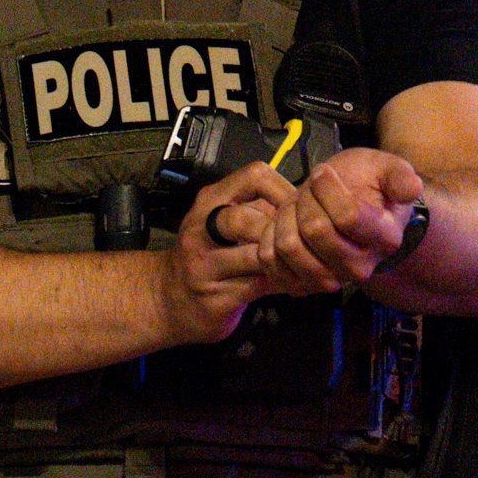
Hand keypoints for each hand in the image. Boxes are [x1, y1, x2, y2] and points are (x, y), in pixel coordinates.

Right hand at [162, 161, 293, 339]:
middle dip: (282, 231)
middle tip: (303, 242)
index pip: (253, 177)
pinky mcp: (214, 298)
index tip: (300, 210)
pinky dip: (285, 284)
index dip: (285, 189)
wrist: (167, 301)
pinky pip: (260, 286)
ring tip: (305, 263)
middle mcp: (199, 231)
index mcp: (209, 203)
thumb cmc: (208, 256)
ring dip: (288, 260)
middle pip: (247, 219)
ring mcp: (203, 267)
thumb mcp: (225, 225)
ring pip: (256, 256)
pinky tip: (294, 283)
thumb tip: (310, 204)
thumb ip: (260, 211)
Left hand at [259, 144, 427, 292]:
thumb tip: (412, 188)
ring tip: (298, 207)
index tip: (323, 172)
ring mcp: (330, 280)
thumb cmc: (366, 186)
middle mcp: (360, 267)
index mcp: (386, 238)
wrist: (346, 210)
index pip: (347, 216)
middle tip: (310, 191)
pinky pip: (269, 260)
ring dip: (285, 217)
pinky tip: (285, 225)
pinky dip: (269, 235)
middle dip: (305, 200)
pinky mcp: (300, 285)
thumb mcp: (386, 169)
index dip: (327, 188)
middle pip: (315, 230)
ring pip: (289, 245)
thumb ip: (400, 176)